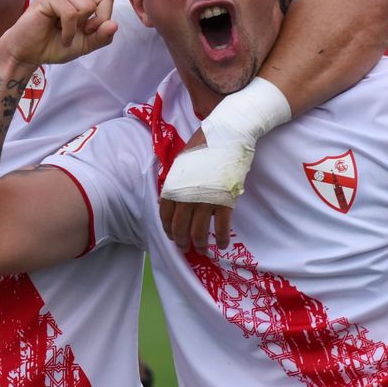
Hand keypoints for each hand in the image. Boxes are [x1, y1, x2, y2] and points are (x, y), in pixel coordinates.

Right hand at [0, 0, 142, 67]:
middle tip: (82, 33)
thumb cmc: (55, 45)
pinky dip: (68, 31)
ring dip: (79, 28)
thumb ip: (103, 36)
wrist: (28, 52)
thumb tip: (113, 24)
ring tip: (65, 32)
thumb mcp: (86, 45)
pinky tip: (58, 34)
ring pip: (89, 5)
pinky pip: (72, 13)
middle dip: (100, 19)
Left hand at [159, 128, 234, 250]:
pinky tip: (222, 244)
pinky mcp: (225, 202)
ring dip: (200, 245)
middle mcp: (186, 197)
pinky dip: (222, 239)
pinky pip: (222, 228)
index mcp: (173, 187)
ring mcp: (205, 201)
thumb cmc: (201, 148)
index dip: (168, 229)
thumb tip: (162, 200)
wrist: (225, 137)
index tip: (172, 236)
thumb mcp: (179, 164)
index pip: (165, 215)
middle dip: (182, 242)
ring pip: (199, 232)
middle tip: (185, 248)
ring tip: (202, 250)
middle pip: (180, 228)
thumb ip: (172, 184)